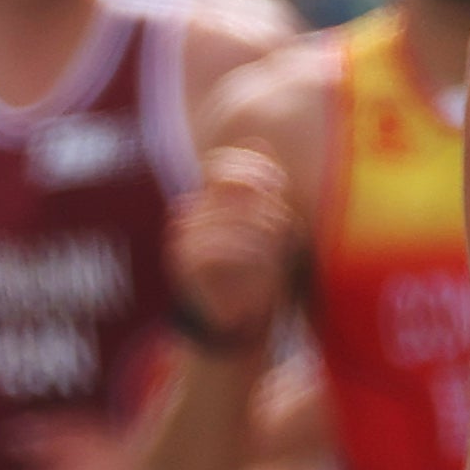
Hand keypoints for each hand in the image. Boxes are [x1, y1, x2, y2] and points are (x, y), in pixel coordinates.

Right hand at [169, 149, 290, 354]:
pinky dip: (251, 255)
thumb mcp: (267, 230)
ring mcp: (182, 239)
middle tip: (286, 228)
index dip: (252, 168)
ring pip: (229, 219)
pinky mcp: (184, 266)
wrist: (237, 329)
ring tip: (282, 252)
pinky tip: (269, 267)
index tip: (279, 187)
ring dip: (265, 233)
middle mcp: (189, 215)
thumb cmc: (256, 278)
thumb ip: (263, 191)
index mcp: (206, 203)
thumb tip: (259, 140)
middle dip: (266, 206)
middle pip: (230, 191)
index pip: (220, 164)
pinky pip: (216, 249)